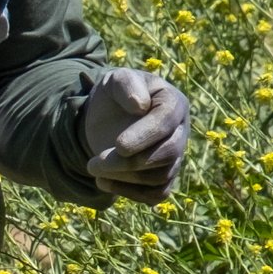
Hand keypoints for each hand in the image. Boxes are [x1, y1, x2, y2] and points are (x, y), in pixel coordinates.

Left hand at [82, 65, 189, 198]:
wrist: (110, 116)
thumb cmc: (116, 94)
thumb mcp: (115, 79)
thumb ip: (127, 84)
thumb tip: (140, 104)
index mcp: (174, 103)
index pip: (167, 123)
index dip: (145, 136)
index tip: (119, 145)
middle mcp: (179, 131)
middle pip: (167, 154)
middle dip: (129, 162)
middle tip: (93, 163)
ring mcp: (174, 156)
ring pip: (159, 177)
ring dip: (124, 177)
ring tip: (92, 168)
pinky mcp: (163, 177)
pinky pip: (156, 194)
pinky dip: (130, 193)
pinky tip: (103, 182)